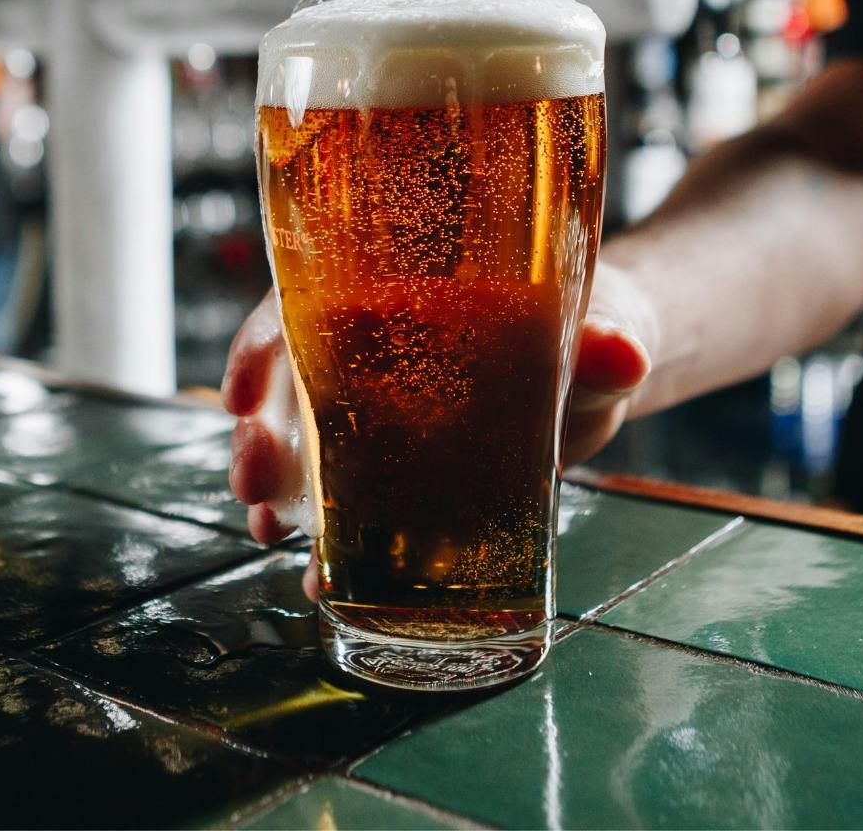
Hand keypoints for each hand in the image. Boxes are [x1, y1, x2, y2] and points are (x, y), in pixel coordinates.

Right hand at [223, 261, 655, 600]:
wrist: (606, 364)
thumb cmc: (590, 317)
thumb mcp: (597, 319)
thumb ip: (605, 339)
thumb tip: (624, 352)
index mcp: (392, 290)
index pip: (302, 302)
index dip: (259, 345)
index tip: (238, 388)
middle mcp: (365, 350)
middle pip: (285, 381)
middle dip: (257, 430)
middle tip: (252, 472)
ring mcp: (376, 414)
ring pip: (299, 443)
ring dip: (273, 488)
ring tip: (262, 527)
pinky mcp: (399, 470)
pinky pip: (346, 500)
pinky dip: (324, 536)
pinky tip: (313, 571)